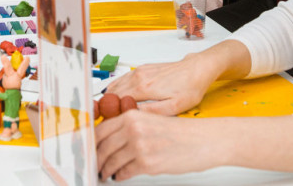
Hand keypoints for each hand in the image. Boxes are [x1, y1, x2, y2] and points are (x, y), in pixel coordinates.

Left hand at [96, 110, 221, 180]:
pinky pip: (124, 172)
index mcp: (132, 116)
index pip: (101, 130)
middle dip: (96, 158)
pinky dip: (120, 176)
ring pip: (111, 161)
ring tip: (106, 172)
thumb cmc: (181, 131)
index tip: (88, 148)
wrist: (204, 140)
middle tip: (94, 164)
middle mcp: (133, 129)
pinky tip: (120, 175)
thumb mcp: (151, 120)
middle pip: (102, 147)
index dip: (92, 142)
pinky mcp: (147, 164)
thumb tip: (110, 138)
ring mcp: (139, 147)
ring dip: (106, 169)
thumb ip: (130, 126)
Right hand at [104, 55, 214, 115]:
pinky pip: (123, 78)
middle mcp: (139, 77)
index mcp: (144, 87)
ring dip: (111, 96)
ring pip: (116, 84)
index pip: (117, 100)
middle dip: (108, 105)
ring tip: (110, 110)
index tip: (109, 121)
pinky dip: (117, 87)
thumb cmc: (190, 87)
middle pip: (114, 92)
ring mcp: (140, 71)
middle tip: (108, 118)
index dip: (110, 112)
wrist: (198, 69)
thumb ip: (152, 112)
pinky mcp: (143, 68)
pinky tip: (117, 94)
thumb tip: (135, 116)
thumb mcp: (175, 106)